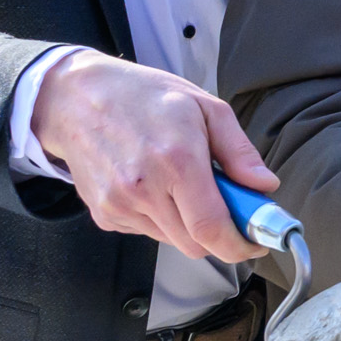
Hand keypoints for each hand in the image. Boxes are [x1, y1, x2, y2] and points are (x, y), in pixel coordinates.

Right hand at [34, 52, 272, 262]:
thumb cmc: (143, 96)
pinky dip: (161, 219)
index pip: (211, 228)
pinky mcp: (104, 215)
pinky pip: (146, 232)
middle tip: (226, 206)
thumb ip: (239, 151)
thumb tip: (264, 186)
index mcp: (176, 161)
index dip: (239, 244)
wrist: (76, 98)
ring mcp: (119, 206)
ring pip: (171, 240)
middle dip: (218, 234)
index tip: (256, 243)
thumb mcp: (204, 107)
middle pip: (194, 244)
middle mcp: (144, 190)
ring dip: (187, 224)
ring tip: (182, 184)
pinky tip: (154, 186)